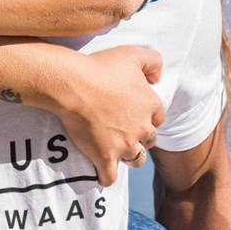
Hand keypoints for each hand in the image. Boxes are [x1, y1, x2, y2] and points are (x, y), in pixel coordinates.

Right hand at [52, 45, 164, 187]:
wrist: (72, 84)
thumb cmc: (100, 66)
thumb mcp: (132, 53)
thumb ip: (154, 61)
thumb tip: (158, 79)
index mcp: (150, 104)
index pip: (158, 117)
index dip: (147, 114)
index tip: (134, 111)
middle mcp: (141, 127)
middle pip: (150, 140)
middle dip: (141, 136)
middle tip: (124, 129)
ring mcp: (124, 145)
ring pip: (136, 160)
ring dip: (130, 156)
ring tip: (118, 150)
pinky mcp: (104, 157)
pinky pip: (110, 176)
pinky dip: (106, 176)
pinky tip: (102, 173)